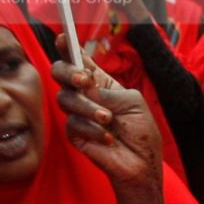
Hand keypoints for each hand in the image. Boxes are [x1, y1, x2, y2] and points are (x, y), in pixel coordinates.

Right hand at [53, 58, 161, 191]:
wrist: (141, 164)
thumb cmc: (141, 133)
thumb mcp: (133, 103)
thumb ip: (109, 91)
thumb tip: (87, 86)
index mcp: (101, 83)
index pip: (80, 61)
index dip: (68, 48)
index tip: (63, 38)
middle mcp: (86, 95)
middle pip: (61, 74)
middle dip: (69, 72)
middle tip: (84, 80)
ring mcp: (78, 114)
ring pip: (66, 99)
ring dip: (88, 108)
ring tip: (108, 119)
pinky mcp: (74, 134)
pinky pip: (72, 123)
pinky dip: (92, 129)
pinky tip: (108, 137)